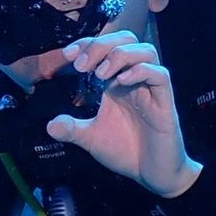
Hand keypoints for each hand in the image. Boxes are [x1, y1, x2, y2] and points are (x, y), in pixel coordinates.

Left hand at [46, 32, 201, 197]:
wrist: (151, 175)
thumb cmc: (126, 151)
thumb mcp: (91, 138)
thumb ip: (72, 129)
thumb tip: (49, 125)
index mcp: (117, 82)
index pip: (106, 47)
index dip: (87, 44)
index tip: (67, 54)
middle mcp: (135, 80)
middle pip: (127, 40)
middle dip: (101, 45)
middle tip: (80, 65)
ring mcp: (152, 90)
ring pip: (146, 52)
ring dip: (119, 55)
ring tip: (99, 74)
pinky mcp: (165, 103)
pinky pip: (160, 76)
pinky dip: (141, 72)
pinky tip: (120, 82)